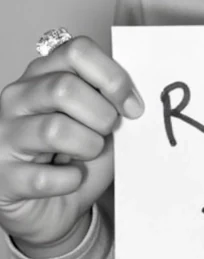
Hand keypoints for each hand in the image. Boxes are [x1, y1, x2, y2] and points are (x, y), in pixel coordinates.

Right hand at [0, 34, 143, 250]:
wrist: (55, 207)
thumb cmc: (78, 157)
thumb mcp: (100, 120)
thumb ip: (111, 100)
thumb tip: (135, 97)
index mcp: (43, 73)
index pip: (77, 51)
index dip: (113, 77)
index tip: (133, 106)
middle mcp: (18, 98)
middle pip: (64, 88)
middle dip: (101, 115)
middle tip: (107, 133)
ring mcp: (4, 135)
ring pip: (55, 129)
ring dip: (88, 146)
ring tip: (88, 154)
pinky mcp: (3, 176)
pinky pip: (45, 177)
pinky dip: (70, 180)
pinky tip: (71, 178)